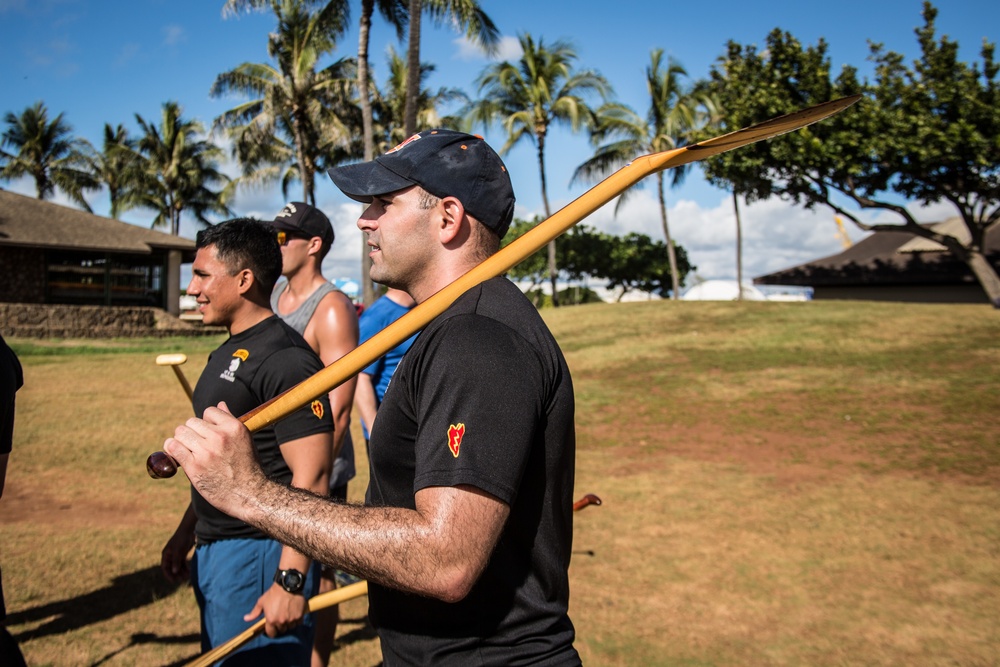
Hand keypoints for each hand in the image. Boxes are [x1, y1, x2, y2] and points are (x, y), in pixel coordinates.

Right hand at [161, 529, 193, 583]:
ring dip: (181, 572)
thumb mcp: (178, 550)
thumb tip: (174, 572)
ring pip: (178, 566)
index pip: (165, 567)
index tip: (173, 581)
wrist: (189, 530)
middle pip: (171, 568)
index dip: (168, 575)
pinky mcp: (183, 554)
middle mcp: (170, 556)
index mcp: (166, 555)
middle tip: (181, 580)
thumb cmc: (181, 539)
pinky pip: (183, 563)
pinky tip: (189, 572)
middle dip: (176, 574)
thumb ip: (176, 561)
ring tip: (187, 577)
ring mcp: (177, 555)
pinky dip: (185, 568)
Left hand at [163, 402, 265, 519]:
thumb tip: (220, 404)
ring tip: (187, 449)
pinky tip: (175, 452)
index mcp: (234, 428)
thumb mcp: (244, 439)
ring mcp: (206, 452)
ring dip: (181, 440)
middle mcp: (220, 437)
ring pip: (180, 433)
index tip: (208, 433)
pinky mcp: (194, 467)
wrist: (249, 493)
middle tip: (197, 444)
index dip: (207, 422)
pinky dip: (171, 448)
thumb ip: (230, 420)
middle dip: (192, 431)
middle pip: (191, 422)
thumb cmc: (247, 466)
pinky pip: (173, 448)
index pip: (209, 412)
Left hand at [244, 583, 308, 637]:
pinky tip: (294, 614)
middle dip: (281, 626)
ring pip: (291, 627)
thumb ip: (254, 612)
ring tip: (288, 616)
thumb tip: (246, 619)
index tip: (273, 627)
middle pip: (282, 630)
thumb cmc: (273, 594)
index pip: (272, 634)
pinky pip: (299, 623)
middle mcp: (281, 622)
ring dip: (289, 623)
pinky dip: (297, 620)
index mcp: (271, 620)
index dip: (272, 631)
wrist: (287, 585)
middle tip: (281, 618)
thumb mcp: (261, 602)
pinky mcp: (300, 616)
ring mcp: (291, 619)